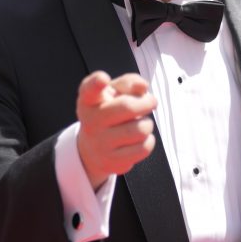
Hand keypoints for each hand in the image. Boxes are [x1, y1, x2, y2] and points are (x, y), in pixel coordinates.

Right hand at [75, 71, 156, 189]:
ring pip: (140, 130)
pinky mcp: (111, 162)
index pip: (89, 90)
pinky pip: (143, 149)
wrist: (93, 148)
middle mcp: (91, 122)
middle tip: (151, 101)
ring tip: (141, 124)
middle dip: (147, 102)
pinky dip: (148, 141)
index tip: (103, 79)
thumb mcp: (114, 93)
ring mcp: (100, 144)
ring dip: (147, 124)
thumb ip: (129, 82)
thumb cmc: (109, 111)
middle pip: (127, 107)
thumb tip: (143, 87)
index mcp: (89, 101)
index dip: (97, 83)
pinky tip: (140, 139)